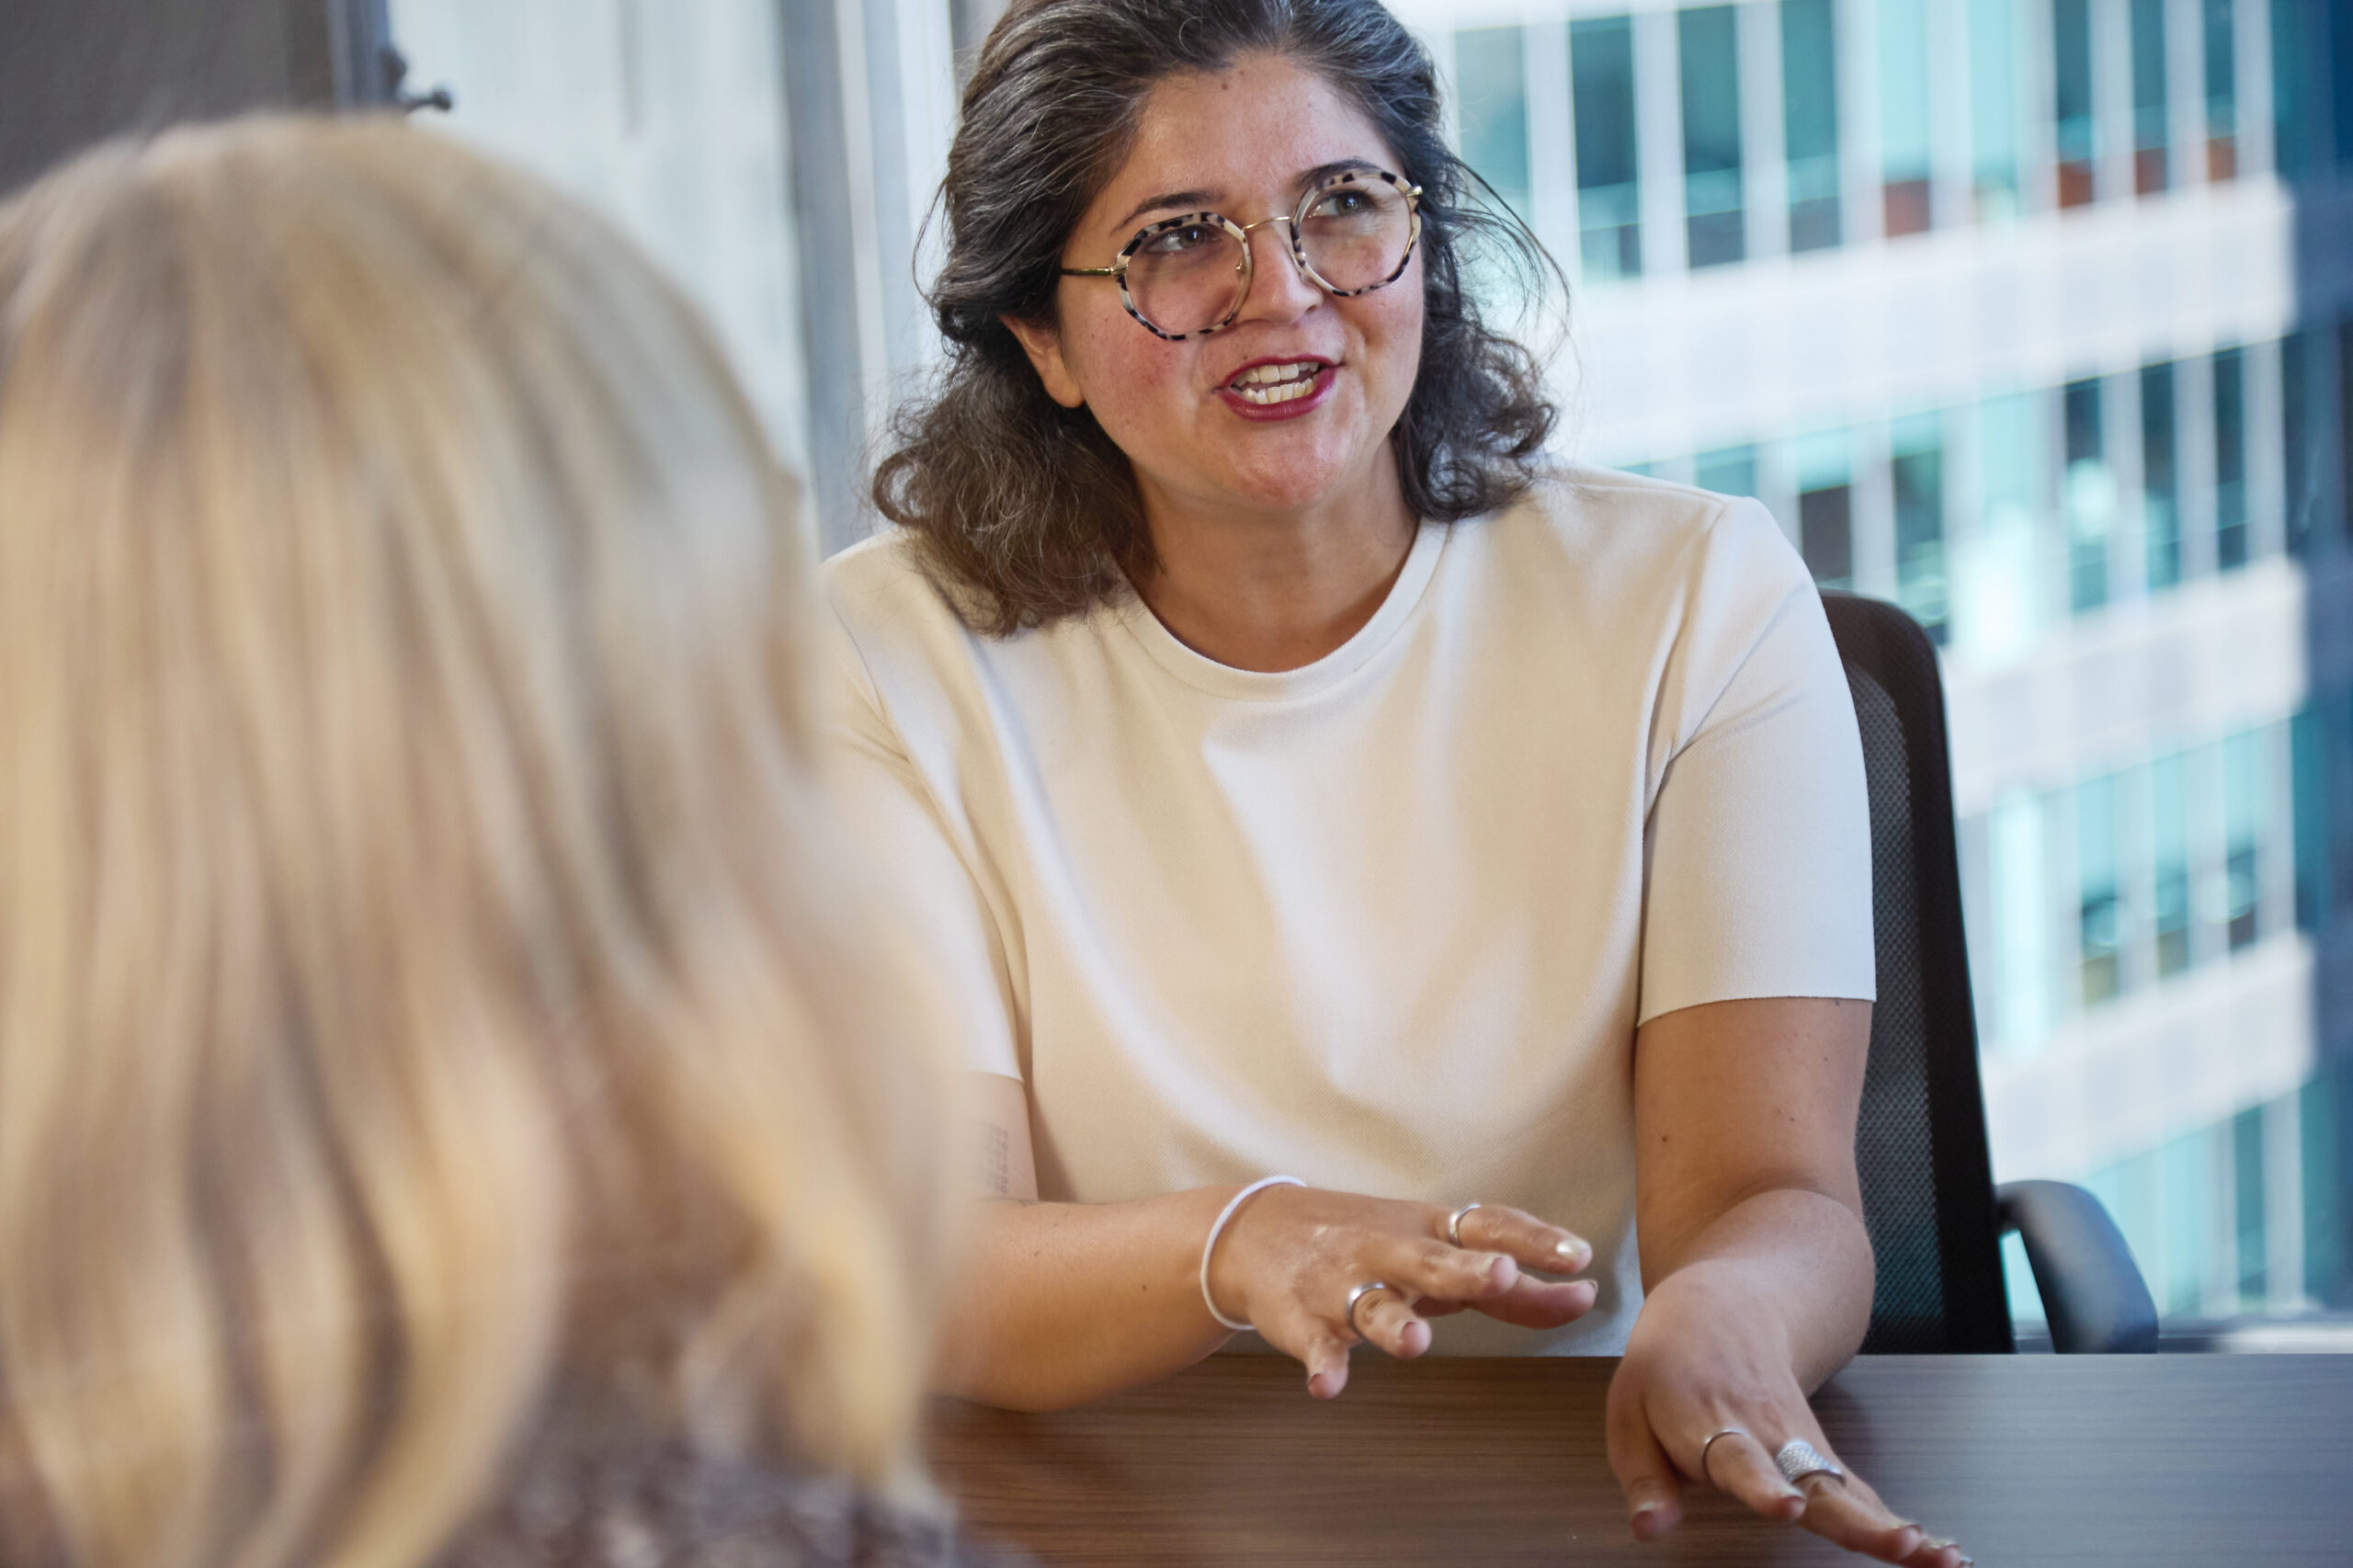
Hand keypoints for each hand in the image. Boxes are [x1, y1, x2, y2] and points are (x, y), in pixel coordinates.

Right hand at [1207, 1187, 1596, 1397]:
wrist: (1255, 1233)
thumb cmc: (1373, 1248)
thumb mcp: (1439, 1255)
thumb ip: (1513, 1291)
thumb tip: (1586, 1297)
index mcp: (1430, 1231)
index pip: (1487, 1226)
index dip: (1532, 1238)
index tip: (1577, 1255)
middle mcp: (1389, 1252)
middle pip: (1433, 1262)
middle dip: (1467, 1270)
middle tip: (1501, 1275)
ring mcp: (1342, 1285)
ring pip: (1372, 1307)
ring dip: (1394, 1325)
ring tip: (1415, 1345)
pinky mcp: (1301, 1318)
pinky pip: (1315, 1345)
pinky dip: (1321, 1365)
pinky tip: (1327, 1387)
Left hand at [1606, 1269, 1969, 1566]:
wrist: (1720, 1308)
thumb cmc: (1666, 1368)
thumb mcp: (1628, 1413)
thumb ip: (1643, 1478)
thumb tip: (1649, 1531)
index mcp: (1709, 1423)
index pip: (1739, 1459)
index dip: (1763, 1485)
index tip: (1789, 1507)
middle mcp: (1765, 1433)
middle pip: (1815, 1478)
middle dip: (1856, 1518)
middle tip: (1898, 1542)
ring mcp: (1801, 1442)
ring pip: (1849, 1488)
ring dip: (1893, 1525)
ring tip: (1936, 1555)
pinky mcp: (1822, 1452)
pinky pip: (1861, 1492)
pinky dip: (1897, 1522)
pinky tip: (1937, 1554)